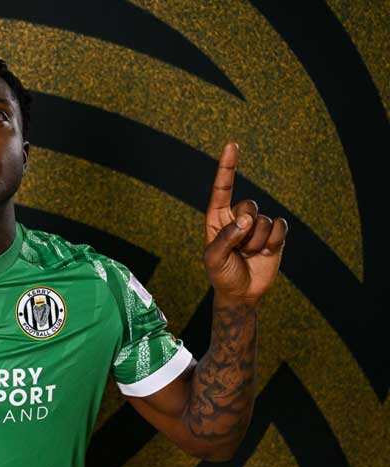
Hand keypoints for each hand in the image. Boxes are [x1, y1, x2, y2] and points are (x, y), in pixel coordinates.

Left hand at [203, 143, 287, 304]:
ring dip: (257, 242)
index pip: (222, 188)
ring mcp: (257, 225)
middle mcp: (238, 217)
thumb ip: (226, 237)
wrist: (241, 293)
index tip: (231, 145)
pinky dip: (274, 241)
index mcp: (217, 217)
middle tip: (239, 248)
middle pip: (248, 205)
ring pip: (264, 220)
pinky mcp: (275, 235)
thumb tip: (247, 219)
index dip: (227, 167)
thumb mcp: (213, 258)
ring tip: (249, 254)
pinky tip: (265, 252)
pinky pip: (280, 227)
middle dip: (245, 229)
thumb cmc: (221, 274)